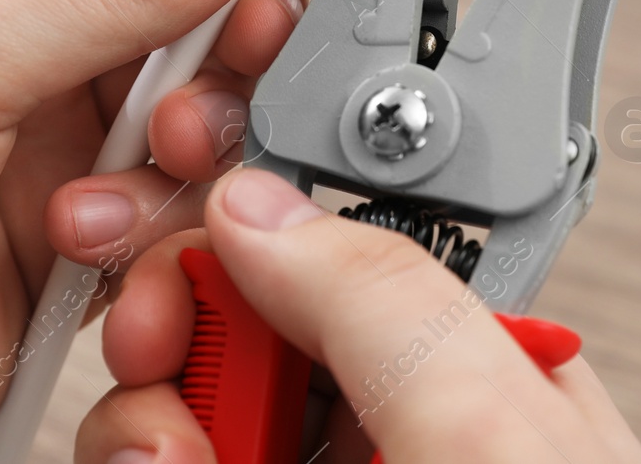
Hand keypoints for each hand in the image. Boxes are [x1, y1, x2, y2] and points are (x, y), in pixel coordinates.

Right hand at [73, 169, 640, 463]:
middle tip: (156, 362)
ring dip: (144, 422)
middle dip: (172, 333)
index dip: (231, 238)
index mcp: (478, 368)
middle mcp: (395, 428)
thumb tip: (257, 202)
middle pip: (237, 330)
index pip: (328, 254)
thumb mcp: (499, 428)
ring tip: (164, 456)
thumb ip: (387, 301)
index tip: (166, 251)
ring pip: (182, 413)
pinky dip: (141, 463)